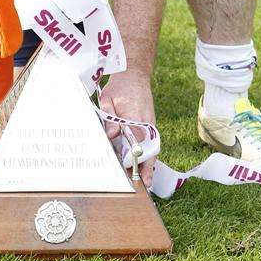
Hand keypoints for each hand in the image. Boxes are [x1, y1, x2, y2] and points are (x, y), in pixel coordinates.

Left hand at [99, 72, 156, 188]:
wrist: (134, 74)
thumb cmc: (120, 87)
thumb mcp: (108, 99)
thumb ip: (110, 119)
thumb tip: (111, 137)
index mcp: (136, 116)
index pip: (138, 142)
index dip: (136, 160)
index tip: (134, 173)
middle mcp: (147, 123)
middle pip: (149, 149)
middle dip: (145, 168)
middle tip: (141, 186)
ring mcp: (151, 125)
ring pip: (152, 148)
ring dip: (148, 164)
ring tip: (144, 182)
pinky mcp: (150, 126)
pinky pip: (151, 144)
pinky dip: (148, 156)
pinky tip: (143, 167)